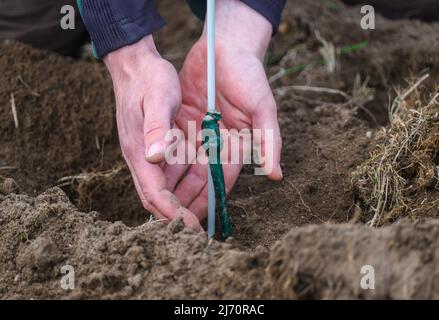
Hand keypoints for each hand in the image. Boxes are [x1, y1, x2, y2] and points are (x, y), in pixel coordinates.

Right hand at [104, 35, 200, 229]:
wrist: (138, 66)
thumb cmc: (148, 80)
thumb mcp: (157, 100)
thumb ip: (156, 128)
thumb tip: (154, 157)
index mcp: (140, 151)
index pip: (154, 192)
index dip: (172, 212)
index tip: (190, 228)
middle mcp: (143, 157)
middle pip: (158, 196)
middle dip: (178, 214)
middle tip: (199, 228)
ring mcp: (150, 153)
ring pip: (167, 186)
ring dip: (184, 201)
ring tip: (204, 214)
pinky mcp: (158, 146)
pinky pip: (172, 171)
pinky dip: (186, 182)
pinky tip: (202, 186)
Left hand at [167, 0, 282, 219]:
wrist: (225, 45)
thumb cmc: (249, 75)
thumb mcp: (263, 107)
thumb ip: (269, 140)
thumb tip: (276, 175)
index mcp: (238, 146)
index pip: (222, 181)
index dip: (208, 201)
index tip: (194, 221)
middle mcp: (218, 144)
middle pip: (200, 179)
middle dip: (186, 198)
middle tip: (170, 219)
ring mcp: (200, 133)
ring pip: (183, 166)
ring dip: (172, 184)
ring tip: (157, 203)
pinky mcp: (183, 121)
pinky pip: (172, 146)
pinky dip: (164, 161)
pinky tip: (152, 175)